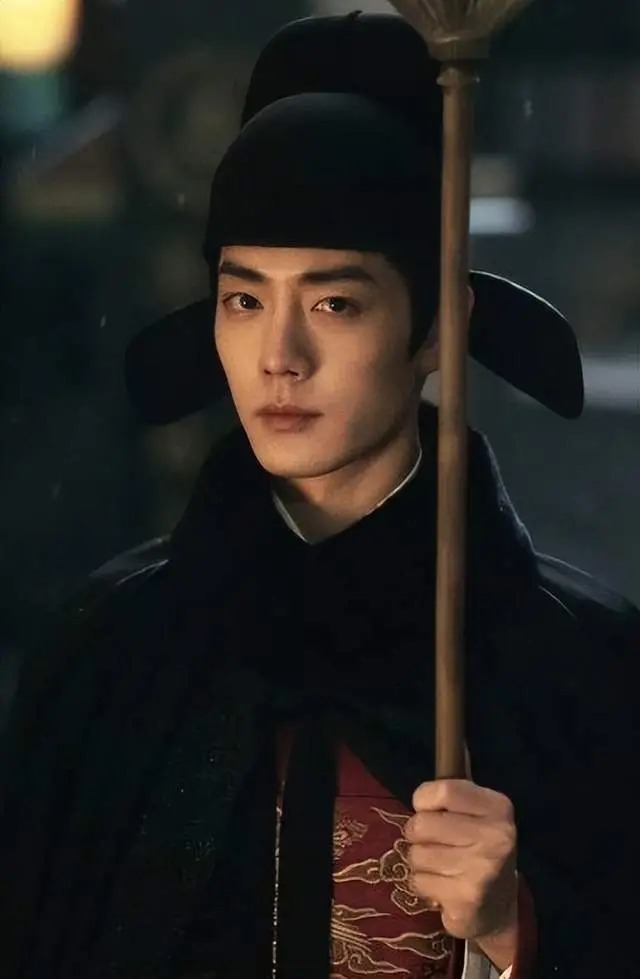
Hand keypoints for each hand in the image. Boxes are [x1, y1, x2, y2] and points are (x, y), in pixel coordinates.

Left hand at [404, 779, 517, 946]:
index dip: (424, 799)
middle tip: (437, 844)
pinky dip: (423, 885)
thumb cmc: (479, 849)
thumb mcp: (478, 813)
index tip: (428, 809)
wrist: (498, 907)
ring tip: (443, 867)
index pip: (444, 789)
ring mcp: (483, 869)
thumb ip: (460, 784)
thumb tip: (456, 740)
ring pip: (416, 854)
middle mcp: (496, 835)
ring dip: (421, 862)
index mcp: (498, 806)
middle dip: (419, 836)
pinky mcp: (467, 898)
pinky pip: (418, 881)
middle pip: (422, 824)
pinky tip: (443, 886)